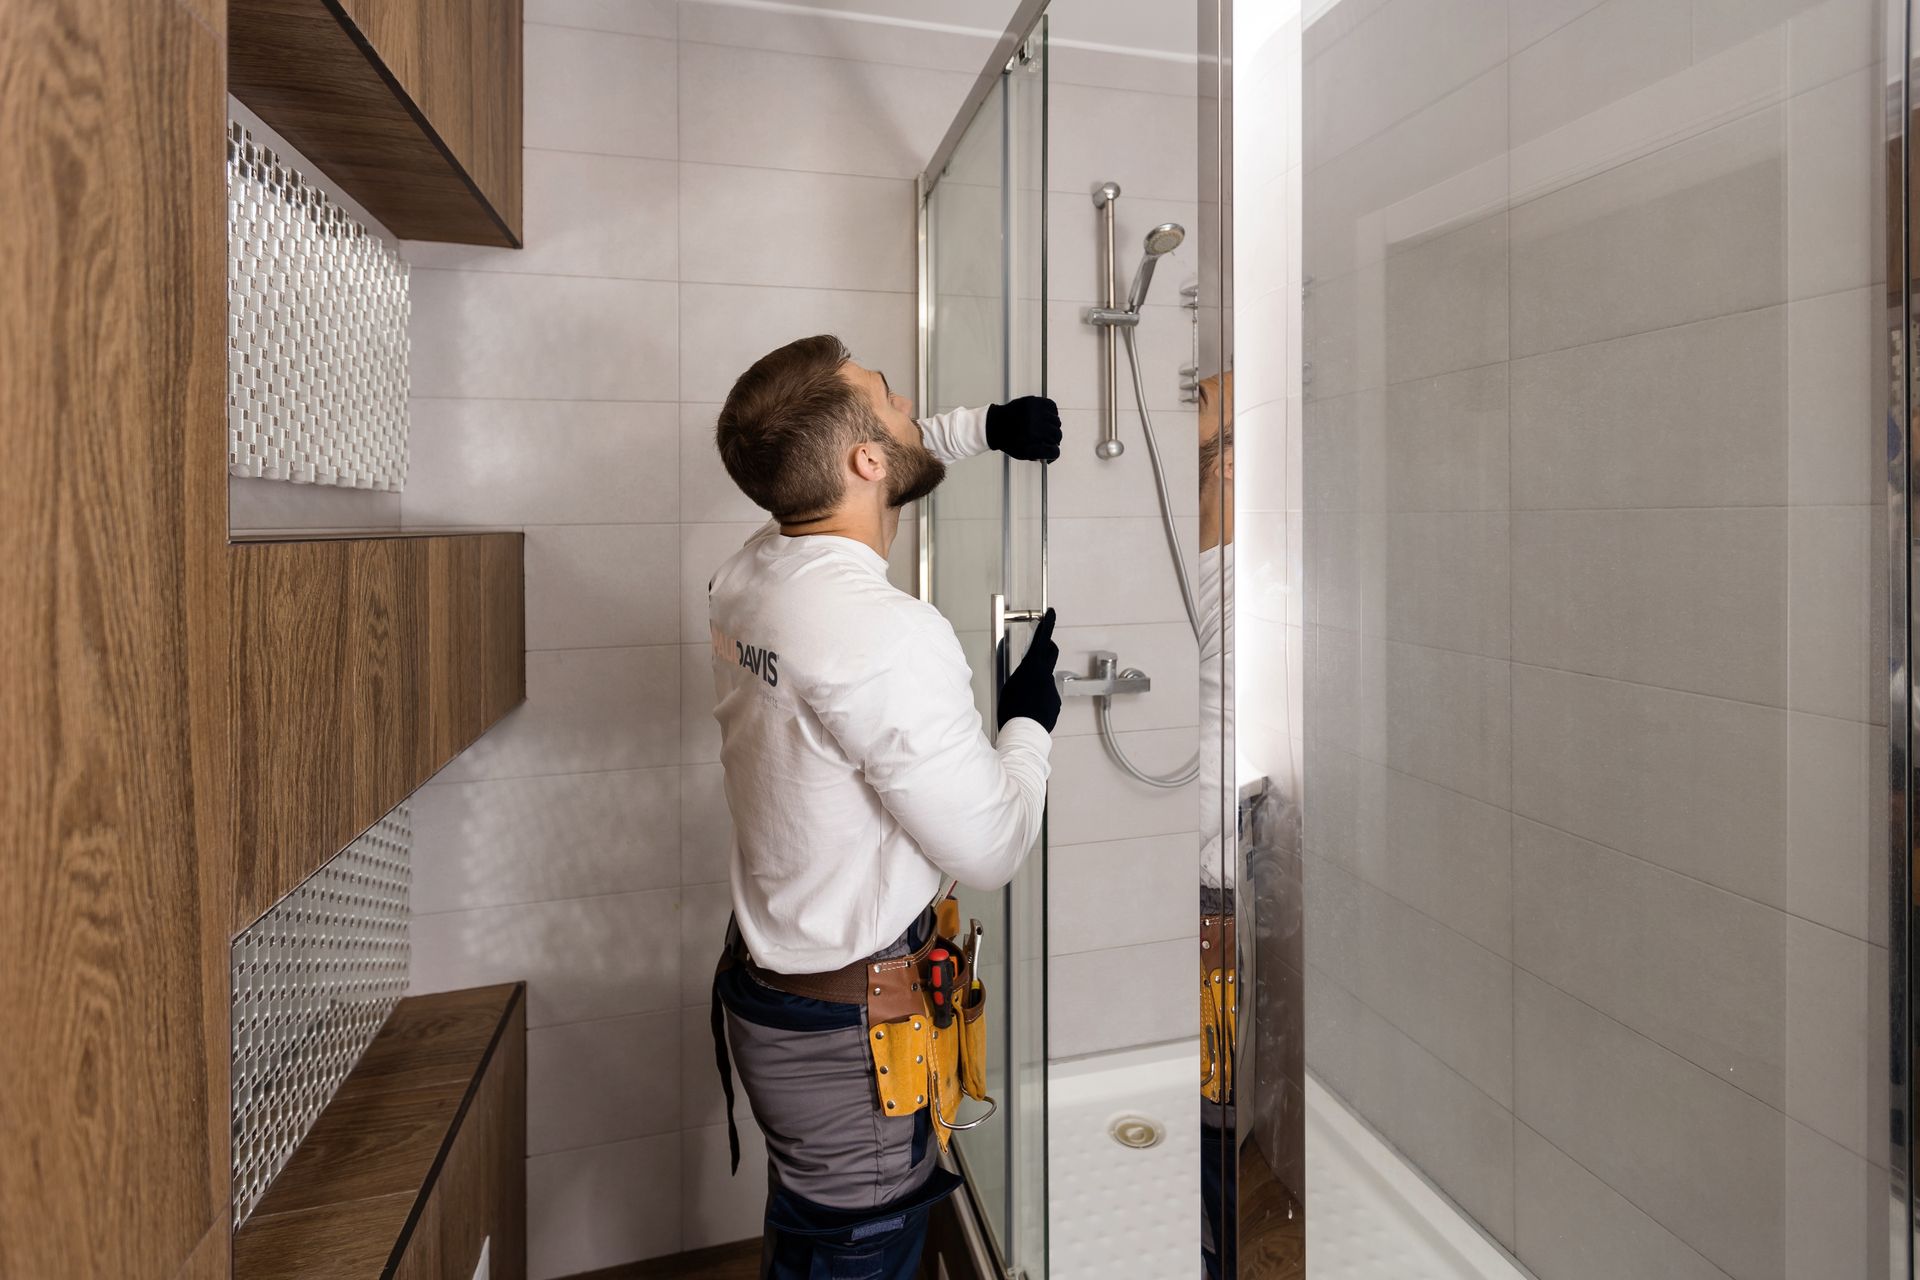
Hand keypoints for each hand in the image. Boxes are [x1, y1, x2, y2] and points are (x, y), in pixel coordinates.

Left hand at [986, 397, 1062, 461]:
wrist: (994, 424)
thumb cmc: (1007, 440)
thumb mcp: (1021, 453)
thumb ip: (1039, 454)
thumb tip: (1051, 454)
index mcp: (1032, 441)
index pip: (1054, 451)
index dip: (1054, 454)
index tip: (1052, 453)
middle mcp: (1034, 426)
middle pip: (1057, 435)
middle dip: (1054, 441)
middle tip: (1049, 441)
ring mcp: (1034, 412)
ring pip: (1057, 421)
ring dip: (1054, 427)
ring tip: (1046, 429)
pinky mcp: (1033, 401)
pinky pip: (1052, 406)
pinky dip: (1053, 412)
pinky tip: (1047, 416)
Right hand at [997, 609, 1060, 731]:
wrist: (1024, 731)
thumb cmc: (1011, 708)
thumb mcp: (1009, 686)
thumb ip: (1021, 676)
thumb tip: (1026, 675)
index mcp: (1033, 668)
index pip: (1042, 641)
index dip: (1048, 624)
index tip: (1052, 613)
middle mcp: (1046, 676)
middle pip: (1051, 654)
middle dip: (1046, 649)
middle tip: (1038, 650)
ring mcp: (1053, 690)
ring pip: (1045, 680)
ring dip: (1037, 684)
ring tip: (1023, 699)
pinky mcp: (1055, 703)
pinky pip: (1046, 696)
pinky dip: (1039, 699)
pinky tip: (1029, 710)